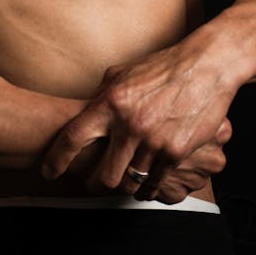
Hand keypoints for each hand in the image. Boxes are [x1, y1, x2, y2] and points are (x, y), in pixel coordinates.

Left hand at [40, 42, 235, 194]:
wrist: (206, 67)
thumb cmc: (164, 67)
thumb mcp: (124, 73)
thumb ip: (102, 94)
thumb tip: (84, 111)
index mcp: (111, 101)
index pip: (73, 137)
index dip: (56, 159)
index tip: (49, 171)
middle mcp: (129, 124)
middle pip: (101, 174)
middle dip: (93, 185)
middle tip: (92, 185)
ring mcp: (153, 140)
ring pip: (128, 182)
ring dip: (124, 187)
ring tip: (123, 182)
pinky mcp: (175, 152)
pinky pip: (154, 183)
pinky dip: (148, 187)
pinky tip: (146, 183)